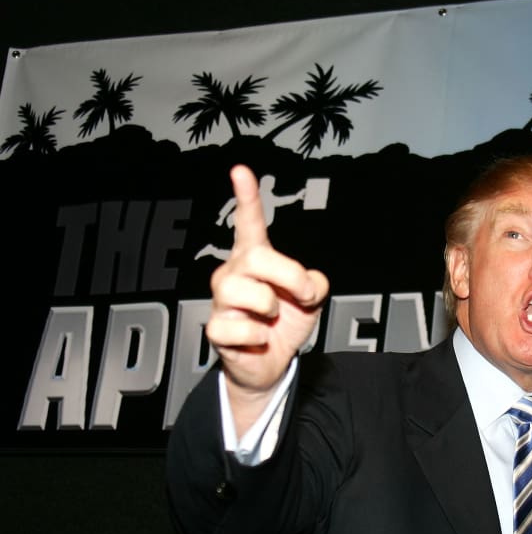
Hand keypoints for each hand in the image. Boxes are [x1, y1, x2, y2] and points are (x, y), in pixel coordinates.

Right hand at [205, 165, 328, 427]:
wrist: (272, 363)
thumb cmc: (286, 322)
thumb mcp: (311, 297)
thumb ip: (314, 281)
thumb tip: (305, 285)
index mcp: (255, 258)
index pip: (249, 222)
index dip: (246, 197)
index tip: (241, 170)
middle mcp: (233, 272)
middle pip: (257, 256)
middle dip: (290, 276)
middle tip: (304, 296)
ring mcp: (221, 300)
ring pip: (251, 293)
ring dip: (274, 309)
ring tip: (271, 319)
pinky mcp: (215, 329)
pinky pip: (243, 327)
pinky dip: (260, 336)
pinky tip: (257, 338)